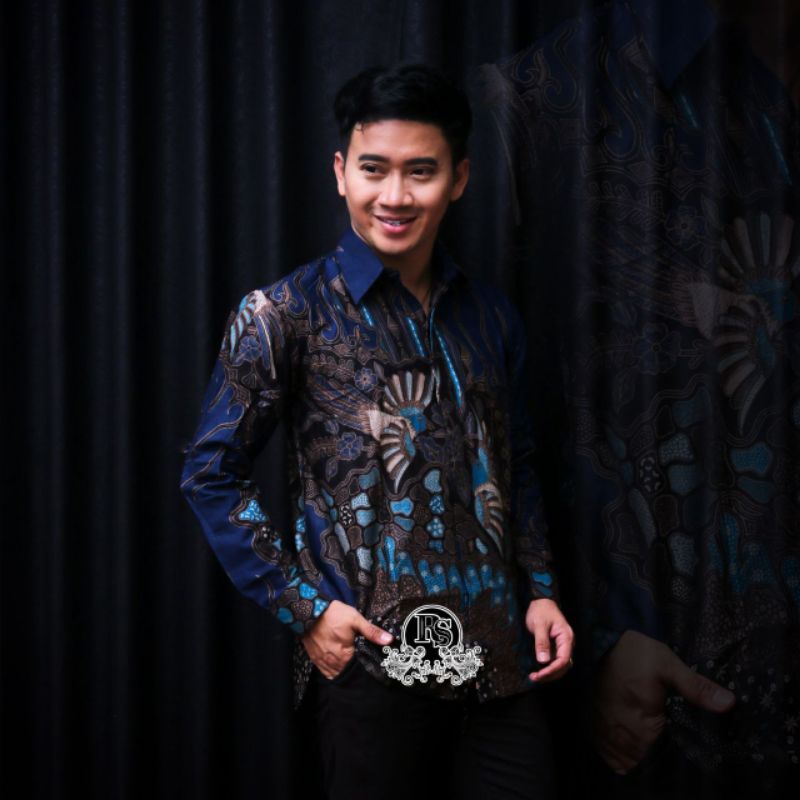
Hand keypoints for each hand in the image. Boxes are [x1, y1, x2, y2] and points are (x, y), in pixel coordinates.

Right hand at [301, 599, 393, 678]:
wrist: (309, 611)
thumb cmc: (333, 615)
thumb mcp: (355, 619)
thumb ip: (372, 632)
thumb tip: (388, 640)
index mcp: (345, 656)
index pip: (358, 669)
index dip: (363, 667)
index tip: (368, 663)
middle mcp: (333, 662)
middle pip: (346, 673)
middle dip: (353, 671)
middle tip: (359, 664)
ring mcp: (322, 661)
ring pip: (335, 674)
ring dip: (342, 672)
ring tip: (348, 666)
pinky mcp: (315, 658)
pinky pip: (324, 671)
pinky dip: (331, 671)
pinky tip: (336, 666)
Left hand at [525, 598, 574, 681]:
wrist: (540, 600)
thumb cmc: (541, 610)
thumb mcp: (539, 624)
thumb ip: (541, 642)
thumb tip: (543, 661)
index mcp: (566, 637)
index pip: (563, 660)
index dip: (552, 670)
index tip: (540, 675)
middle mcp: (567, 643)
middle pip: (563, 666)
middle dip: (550, 674)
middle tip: (534, 678)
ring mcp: (562, 645)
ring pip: (560, 665)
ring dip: (549, 673)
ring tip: (535, 677)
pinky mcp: (556, 646)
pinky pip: (555, 660)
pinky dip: (548, 667)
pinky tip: (539, 670)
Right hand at [592, 630, 735, 773]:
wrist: (597, 642)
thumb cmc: (634, 655)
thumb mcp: (668, 665)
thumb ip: (696, 688)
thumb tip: (730, 703)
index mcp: (644, 725)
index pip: (662, 758)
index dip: (668, 751)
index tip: (668, 736)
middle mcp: (623, 736)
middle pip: (643, 760)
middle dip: (651, 751)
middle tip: (656, 733)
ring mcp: (604, 735)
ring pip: (624, 759)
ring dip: (633, 753)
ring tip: (641, 735)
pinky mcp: (593, 729)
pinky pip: (608, 754)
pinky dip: (616, 750)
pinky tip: (624, 737)